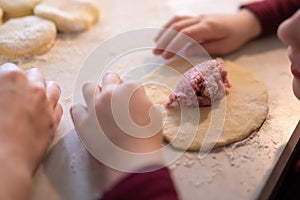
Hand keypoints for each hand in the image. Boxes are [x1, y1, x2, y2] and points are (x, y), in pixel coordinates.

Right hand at [0, 63, 61, 198]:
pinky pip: (58, 107)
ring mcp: (47, 104)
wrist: (4, 160)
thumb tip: (3, 94)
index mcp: (12, 78)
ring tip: (34, 99)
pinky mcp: (54, 120)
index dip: (3, 79)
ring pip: (52, 87)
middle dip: (26, 81)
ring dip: (44, 90)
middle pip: (35, 75)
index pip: (9, 69)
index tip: (2, 87)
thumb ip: (0, 91)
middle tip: (16, 93)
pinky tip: (42, 113)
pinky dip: (51, 107)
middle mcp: (34, 88)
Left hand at [71, 73, 162, 186]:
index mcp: (130, 89)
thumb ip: (142, 102)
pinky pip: (76, 109)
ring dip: (94, 94)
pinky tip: (88, 118)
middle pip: (107, 79)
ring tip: (99, 106)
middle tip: (114, 100)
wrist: (133, 160)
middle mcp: (111, 93)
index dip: (128, 92)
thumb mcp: (153, 115)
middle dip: (111, 87)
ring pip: (88, 88)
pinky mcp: (82, 121)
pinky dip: (82, 112)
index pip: (127, 82)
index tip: (128, 101)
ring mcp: (94, 106)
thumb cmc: (146, 139)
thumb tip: (135, 102)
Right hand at [153, 9, 261, 58]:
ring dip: (164, 33)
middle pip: (177, 27)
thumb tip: (186, 52)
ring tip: (156, 45)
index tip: (165, 57)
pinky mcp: (196, 17)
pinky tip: (163, 35)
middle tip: (156, 53)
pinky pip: (179, 19)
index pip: (186, 35)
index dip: (174, 45)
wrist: (243, 22)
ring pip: (176, 21)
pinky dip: (169, 26)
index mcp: (209, 27)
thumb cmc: (236, 37)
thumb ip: (205, 48)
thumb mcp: (224, 47)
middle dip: (165, 41)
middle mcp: (201, 19)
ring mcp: (197, 16)